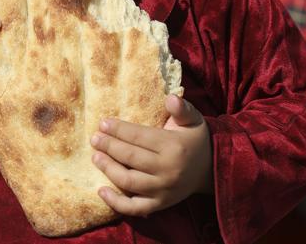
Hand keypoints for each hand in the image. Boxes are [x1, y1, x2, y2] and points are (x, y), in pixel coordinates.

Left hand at [90, 95, 211, 216]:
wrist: (210, 171)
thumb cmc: (195, 141)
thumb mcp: (194, 120)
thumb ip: (182, 108)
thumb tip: (170, 98)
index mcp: (174, 146)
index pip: (139, 137)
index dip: (119, 129)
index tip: (103, 123)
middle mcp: (168, 170)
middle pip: (130, 158)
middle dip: (109, 146)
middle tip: (94, 138)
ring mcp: (163, 190)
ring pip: (129, 181)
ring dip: (108, 169)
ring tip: (95, 156)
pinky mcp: (160, 205)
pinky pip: (134, 208)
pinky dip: (116, 202)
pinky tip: (100, 190)